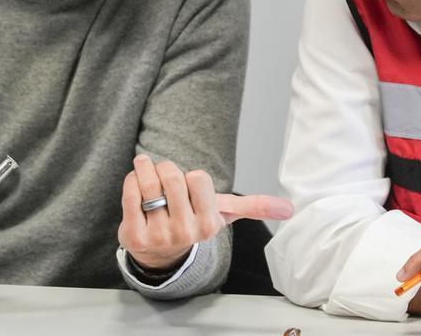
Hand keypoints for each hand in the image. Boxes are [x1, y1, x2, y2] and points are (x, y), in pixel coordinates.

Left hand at [118, 154, 292, 271]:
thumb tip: (290, 209)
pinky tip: (136, 184)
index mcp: (209, 224)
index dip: (192, 177)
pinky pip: (130, 193)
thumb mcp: (224, 214)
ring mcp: (158, 235)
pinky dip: (131, 180)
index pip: (198, 178)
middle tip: (165, 175)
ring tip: (147, 170)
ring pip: (149, 183)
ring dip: (146, 168)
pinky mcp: (133, 235)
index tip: (190, 186)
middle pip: (173, 177)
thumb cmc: (193, 222)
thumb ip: (255, 206)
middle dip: (167, 168)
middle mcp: (185, 233)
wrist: (159, 252)